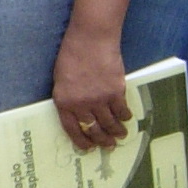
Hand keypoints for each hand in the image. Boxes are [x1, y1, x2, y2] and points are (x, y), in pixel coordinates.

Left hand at [53, 29, 130, 149]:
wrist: (91, 39)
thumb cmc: (72, 55)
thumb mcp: (61, 79)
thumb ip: (68, 97)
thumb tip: (78, 114)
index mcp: (64, 102)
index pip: (72, 129)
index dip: (81, 141)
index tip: (88, 148)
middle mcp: (81, 105)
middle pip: (93, 130)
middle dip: (102, 141)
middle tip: (108, 146)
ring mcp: (99, 100)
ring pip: (109, 124)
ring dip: (116, 132)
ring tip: (120, 136)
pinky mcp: (115, 92)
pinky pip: (121, 111)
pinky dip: (125, 117)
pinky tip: (126, 119)